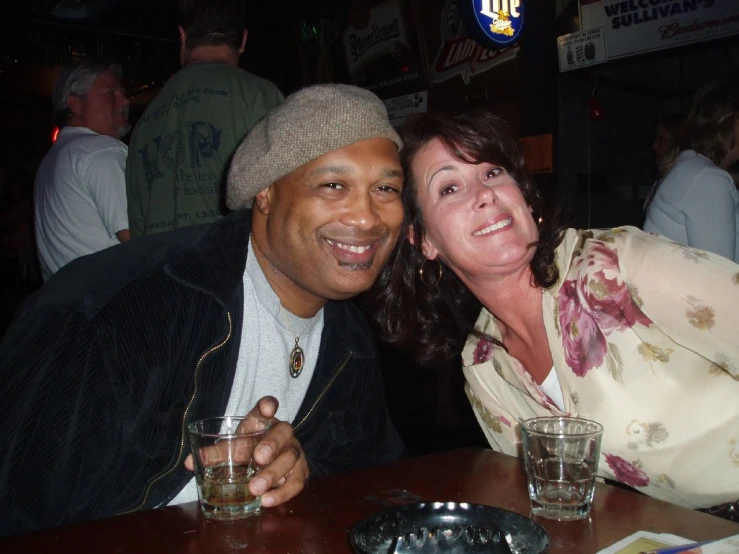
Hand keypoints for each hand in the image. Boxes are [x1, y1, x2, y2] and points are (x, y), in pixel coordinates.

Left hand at [185, 396, 308, 507]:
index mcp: (264, 421)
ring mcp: (294, 451)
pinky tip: (267, 500)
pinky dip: (283, 492)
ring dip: (274, 473)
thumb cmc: (248, 450)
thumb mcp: (231, 449)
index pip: (268, 406)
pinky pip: (297, 482)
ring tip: (255, 488)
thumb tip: (188, 462)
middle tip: (257, 458)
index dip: (268, 405)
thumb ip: (214, 454)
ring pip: (291, 457)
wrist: (268, 464)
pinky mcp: (300, 472)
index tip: (266, 408)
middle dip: (271, 445)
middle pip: (283, 432)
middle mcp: (283, 433)